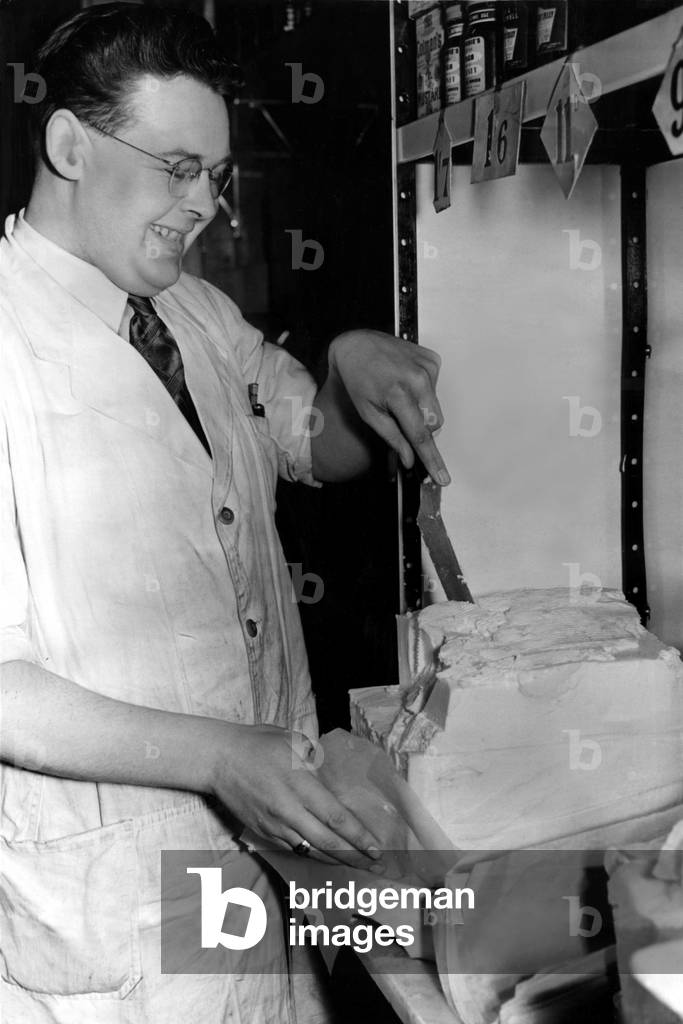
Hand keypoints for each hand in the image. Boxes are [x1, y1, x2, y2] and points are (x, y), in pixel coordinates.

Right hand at [208, 722, 385, 871]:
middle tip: (377, 867)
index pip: (335, 817)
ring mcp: (274, 824)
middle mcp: (288, 809)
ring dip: (337, 861)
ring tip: (359, 867)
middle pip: (327, 842)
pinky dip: (314, 856)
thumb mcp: (293, 741)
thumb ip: (316, 759)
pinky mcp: (263, 832)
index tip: (377, 848)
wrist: (219, 759)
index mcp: (299, 784)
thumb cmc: (258, 744)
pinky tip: (328, 858)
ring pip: (311, 851)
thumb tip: (333, 776)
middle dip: (355, 857)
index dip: (358, 836)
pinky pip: (293, 849)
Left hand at [328, 330, 449, 485]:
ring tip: (399, 395)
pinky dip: (423, 393)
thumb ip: (392, 438)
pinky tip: (406, 382)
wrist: (357, 345)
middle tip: (400, 419)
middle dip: (420, 429)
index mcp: (398, 393)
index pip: (420, 436)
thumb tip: (409, 459)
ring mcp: (428, 367)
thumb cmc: (358, 380)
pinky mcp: (433, 360)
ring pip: (436, 408)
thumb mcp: (368, 413)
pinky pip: (435, 390)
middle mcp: (417, 378)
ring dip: (420, 410)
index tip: (443, 477)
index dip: (432, 459)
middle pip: (434, 424)